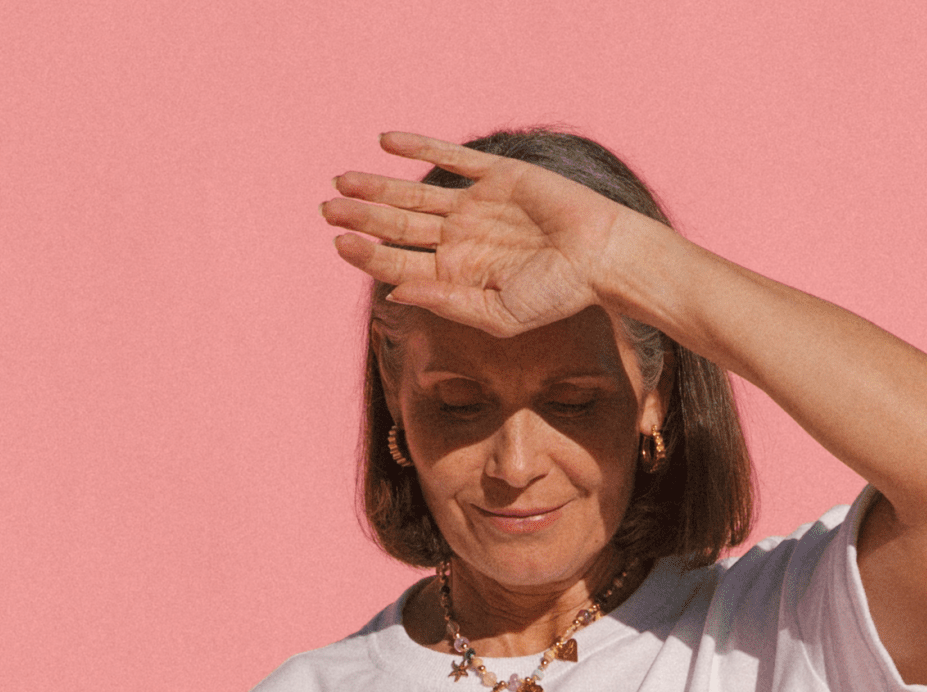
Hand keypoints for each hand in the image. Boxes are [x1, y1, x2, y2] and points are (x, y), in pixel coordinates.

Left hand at [322, 131, 631, 336]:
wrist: (602, 259)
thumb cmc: (557, 297)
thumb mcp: (498, 314)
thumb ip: (446, 303)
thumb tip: (394, 294)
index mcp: (458, 277)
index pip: (401, 265)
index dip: (368, 255)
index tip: (339, 242)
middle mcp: (461, 241)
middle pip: (399, 226)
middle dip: (362, 217)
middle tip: (325, 208)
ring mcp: (477, 207)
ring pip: (415, 192)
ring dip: (378, 185)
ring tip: (341, 180)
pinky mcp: (498, 176)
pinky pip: (451, 158)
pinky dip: (420, 146)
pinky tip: (385, 142)